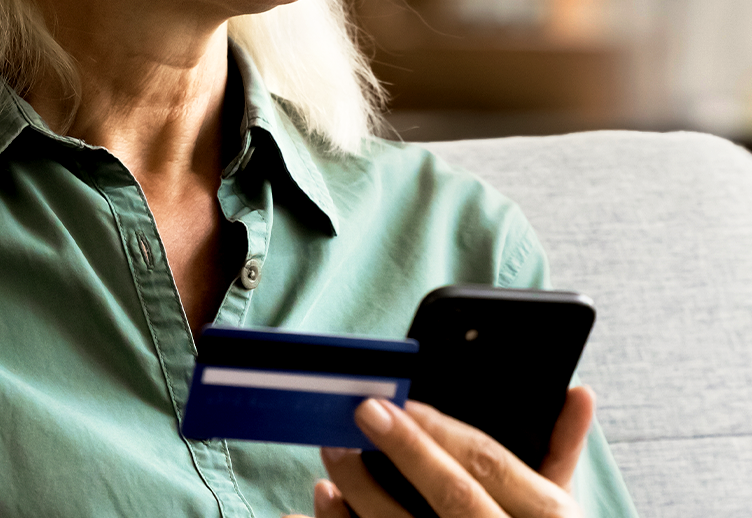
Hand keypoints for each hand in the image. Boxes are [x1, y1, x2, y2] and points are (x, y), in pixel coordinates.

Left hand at [299, 387, 595, 517]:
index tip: (395, 400)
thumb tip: (577, 393)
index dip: (437, 431)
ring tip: (333, 457)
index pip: (488, 464)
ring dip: (362, 492)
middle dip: (405, 450)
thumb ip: (561, 452)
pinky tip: (322, 501)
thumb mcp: (564, 512)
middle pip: (451, 494)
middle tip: (361, 412)